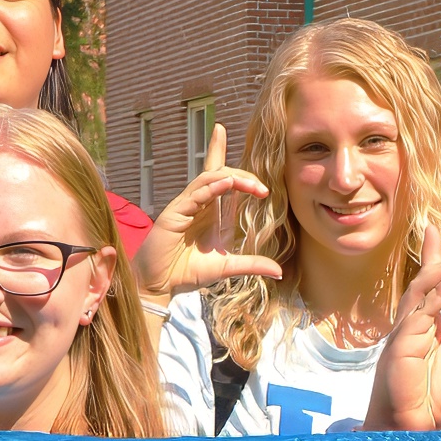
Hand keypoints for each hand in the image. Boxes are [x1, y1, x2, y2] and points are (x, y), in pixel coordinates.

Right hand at [136, 125, 284, 289]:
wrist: (161, 285)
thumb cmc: (188, 272)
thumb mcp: (227, 267)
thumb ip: (252, 264)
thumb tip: (279, 271)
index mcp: (211, 211)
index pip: (221, 178)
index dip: (225, 155)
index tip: (256, 163)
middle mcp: (199, 204)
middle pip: (219, 173)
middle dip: (242, 174)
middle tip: (262, 187)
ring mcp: (186, 206)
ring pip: (208, 179)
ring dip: (232, 178)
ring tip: (253, 185)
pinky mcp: (175, 213)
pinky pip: (195, 193)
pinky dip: (212, 187)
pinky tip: (228, 184)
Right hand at [365, 259, 440, 429]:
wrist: (411, 429)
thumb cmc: (432, 404)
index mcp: (426, 328)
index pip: (430, 284)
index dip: (433, 256)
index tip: (434, 230)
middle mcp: (413, 325)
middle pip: (425, 279)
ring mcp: (405, 333)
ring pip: (422, 289)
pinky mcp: (402, 344)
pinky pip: (421, 311)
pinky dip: (438, 292)